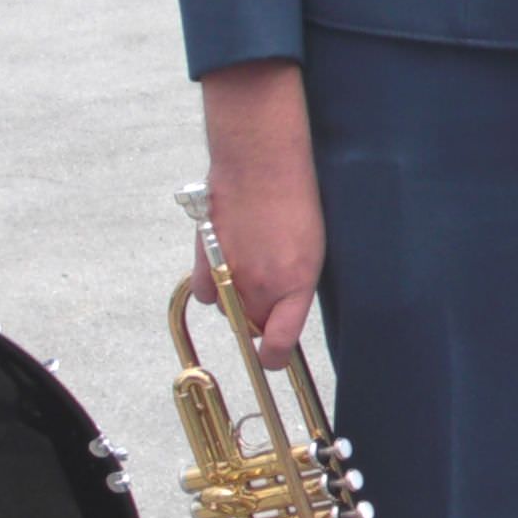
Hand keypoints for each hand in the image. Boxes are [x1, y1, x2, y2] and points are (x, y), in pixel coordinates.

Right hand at [196, 60, 323, 363]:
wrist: (261, 160)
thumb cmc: (296, 196)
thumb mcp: (312, 245)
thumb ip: (296, 282)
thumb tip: (283, 308)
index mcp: (296, 283)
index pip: (279, 343)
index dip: (274, 357)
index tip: (273, 357)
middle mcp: (261, 285)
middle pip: (254, 326)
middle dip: (261, 317)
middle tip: (271, 286)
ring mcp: (230, 274)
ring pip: (229, 309)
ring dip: (238, 297)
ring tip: (251, 261)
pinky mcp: (205, 260)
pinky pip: (205, 294)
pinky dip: (212, 286)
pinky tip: (225, 262)